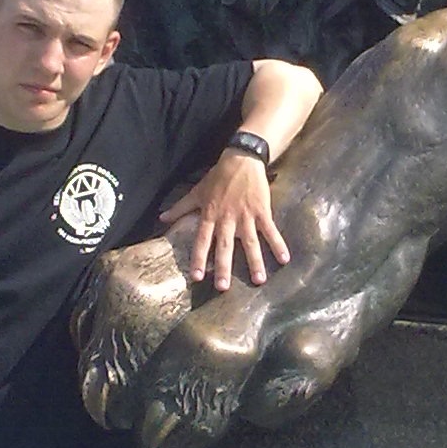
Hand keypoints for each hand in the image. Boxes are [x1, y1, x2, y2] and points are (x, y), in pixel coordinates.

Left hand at [160, 153, 289, 290]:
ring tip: (258, 280)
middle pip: (225, 246)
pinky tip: (284, 259)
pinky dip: (278, 244)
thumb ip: (180, 208)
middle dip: (224, 267)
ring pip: (250, 242)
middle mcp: (227, 218)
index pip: (202, 240)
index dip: (199, 258)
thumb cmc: (218, 177)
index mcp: (210, 215)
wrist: (241, 159)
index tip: (197, 277)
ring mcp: (246, 216)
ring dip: (255, 262)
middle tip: (223, 287)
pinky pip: (270, 230)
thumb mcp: (197, 192)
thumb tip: (162, 218)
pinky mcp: (262, 211)